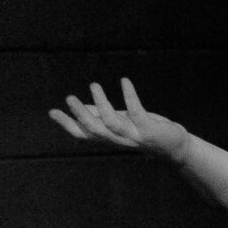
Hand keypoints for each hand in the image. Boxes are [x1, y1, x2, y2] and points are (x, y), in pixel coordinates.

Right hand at [48, 78, 191, 162]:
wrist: (174, 147)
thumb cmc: (145, 132)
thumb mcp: (121, 124)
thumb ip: (102, 117)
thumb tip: (82, 108)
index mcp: (110, 138)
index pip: (84, 134)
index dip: (67, 124)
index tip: (52, 112)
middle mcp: (119, 140)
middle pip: (95, 130)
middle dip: (80, 115)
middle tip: (69, 98)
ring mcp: (134, 136)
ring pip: (112, 123)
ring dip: (101, 104)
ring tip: (94, 85)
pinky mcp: (149, 130)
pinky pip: (137, 112)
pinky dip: (130, 96)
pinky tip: (124, 81)